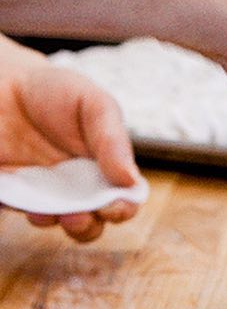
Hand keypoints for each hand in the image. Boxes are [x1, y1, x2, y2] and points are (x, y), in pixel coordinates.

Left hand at [0, 63, 139, 241]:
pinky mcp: (14, 193)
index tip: (114, 206)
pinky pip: (23, 210)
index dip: (123, 208)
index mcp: (106, 168)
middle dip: (91, 224)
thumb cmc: (56, 93)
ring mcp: (45, 192)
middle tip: (81, 215)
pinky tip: (33, 202)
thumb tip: (131, 181)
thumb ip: (114, 141)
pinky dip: (31, 211)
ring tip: (60, 215)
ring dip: (63, 224)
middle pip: (95, 220)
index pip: (124, 199)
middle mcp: (79, 186)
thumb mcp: (94, 105)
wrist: (5, 83)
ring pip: (60, 223)